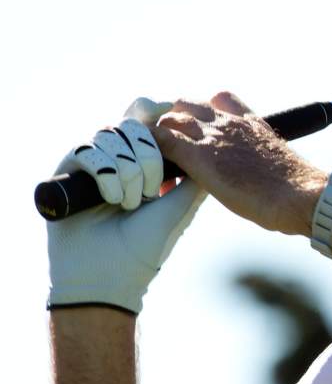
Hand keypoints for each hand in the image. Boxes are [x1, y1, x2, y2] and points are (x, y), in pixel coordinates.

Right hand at [47, 98, 207, 314]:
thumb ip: (194, 175)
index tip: (169, 108)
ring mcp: (92, 165)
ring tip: (129, 204)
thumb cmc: (146, 246)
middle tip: (151, 191)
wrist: (108, 276)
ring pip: (110, 135)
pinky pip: (86, 151)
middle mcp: (117, 160)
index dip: (154, 113)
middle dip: (148, 153)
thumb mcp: (180, 207)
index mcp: (144, 164)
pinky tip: (112, 200)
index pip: (148, 124)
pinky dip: (105, 174)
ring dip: (127, 170)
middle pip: (131, 124)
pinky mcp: (67, 173)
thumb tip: (211, 143)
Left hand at [153, 92, 327, 235]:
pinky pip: (160, 140)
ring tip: (160, 165)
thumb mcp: (277, 165)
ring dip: (160, 138)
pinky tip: (153, 172)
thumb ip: (260, 160)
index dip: (204, 114)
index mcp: (252, 123)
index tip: (200, 137)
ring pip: (169, 118)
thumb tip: (262, 177)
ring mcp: (213, 134)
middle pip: (187, 104)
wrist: (302, 195)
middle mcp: (231, 122)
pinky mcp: (198, 154)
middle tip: (173, 154)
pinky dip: (152, 151)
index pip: (220, 99)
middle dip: (175, 125)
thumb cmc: (298, 191)